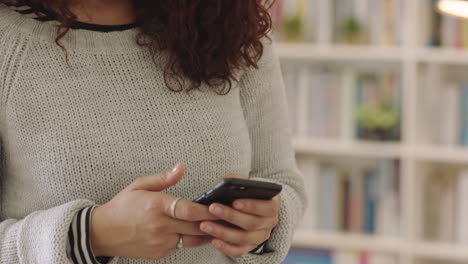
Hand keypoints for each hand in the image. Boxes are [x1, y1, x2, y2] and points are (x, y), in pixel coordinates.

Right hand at [90, 163, 218, 259]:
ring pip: (192, 239)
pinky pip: (182, 246)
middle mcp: (159, 226)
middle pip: (195, 226)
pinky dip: (191, 239)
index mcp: (155, 206)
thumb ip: (163, 178)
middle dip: (213, 221)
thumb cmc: (121, 206)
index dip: (206, 210)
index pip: (187, 210)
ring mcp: (160, 242)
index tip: (219, 206)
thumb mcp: (139, 185)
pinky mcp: (160, 253)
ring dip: (206, 233)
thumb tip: (181, 167)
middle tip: (228, 215)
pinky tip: (200, 232)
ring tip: (219, 225)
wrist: (101, 233)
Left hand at [200, 174, 280, 257]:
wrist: (247, 210)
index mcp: (272, 205)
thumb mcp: (242, 185)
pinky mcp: (249, 248)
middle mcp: (269, 223)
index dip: (252, 205)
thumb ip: (235, 182)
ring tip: (205, 225)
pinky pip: (238, 251)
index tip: (234, 201)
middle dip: (231, 216)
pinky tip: (213, 241)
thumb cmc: (243, 194)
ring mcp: (260, 237)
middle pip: (252, 223)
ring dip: (223, 232)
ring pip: (243, 238)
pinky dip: (226, 248)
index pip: (268, 207)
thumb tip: (222, 183)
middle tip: (212, 208)